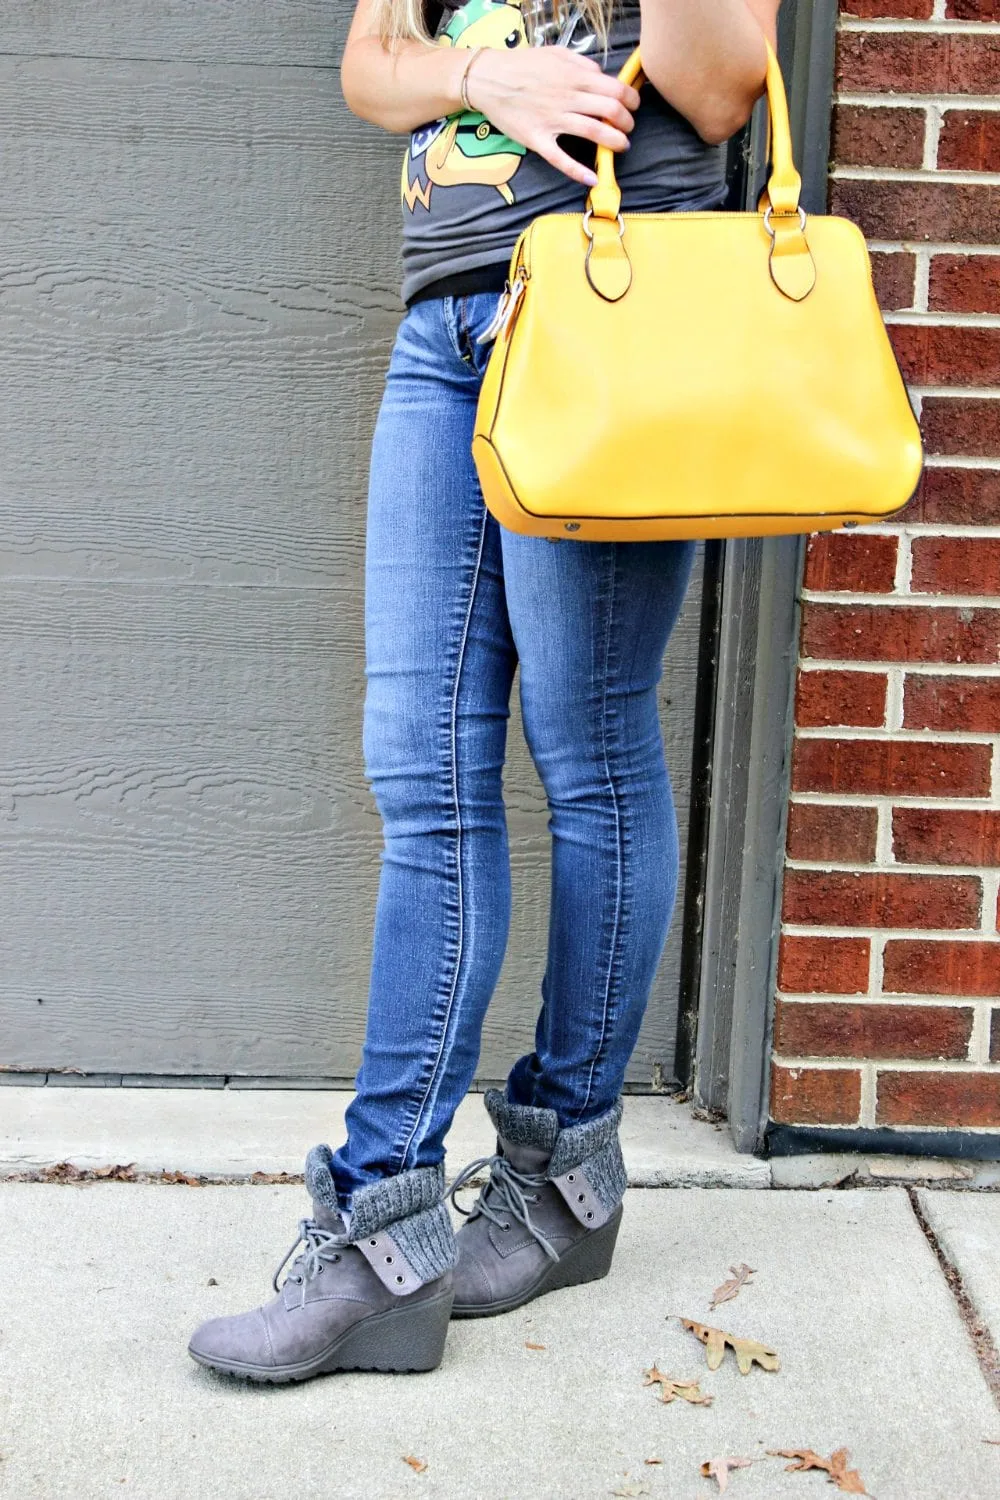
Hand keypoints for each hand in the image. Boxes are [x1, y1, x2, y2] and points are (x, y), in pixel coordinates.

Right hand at [463, 46, 639, 186]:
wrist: (488, 79)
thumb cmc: (522, 65)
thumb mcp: (556, 54)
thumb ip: (582, 64)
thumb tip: (602, 76)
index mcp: (575, 77)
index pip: (615, 89)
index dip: (631, 100)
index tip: (633, 106)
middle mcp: (568, 98)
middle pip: (611, 111)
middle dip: (627, 122)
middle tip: (628, 128)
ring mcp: (553, 120)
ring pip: (594, 133)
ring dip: (615, 142)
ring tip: (621, 146)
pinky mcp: (537, 139)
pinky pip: (561, 159)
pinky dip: (578, 172)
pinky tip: (592, 179)